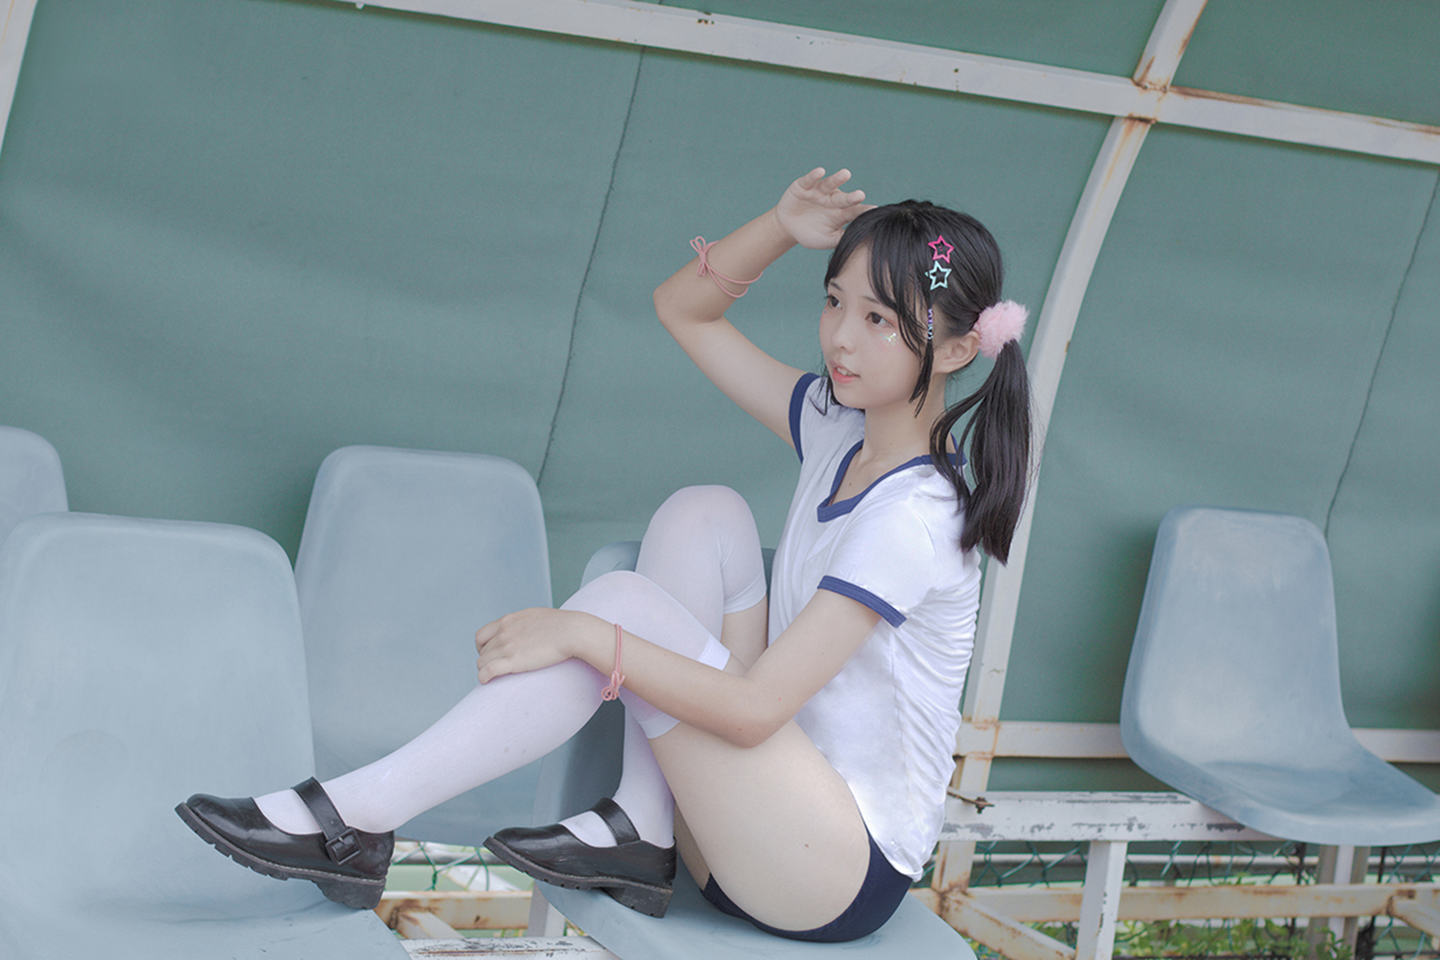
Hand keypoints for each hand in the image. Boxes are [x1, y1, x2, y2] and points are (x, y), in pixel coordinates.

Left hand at [474, 608, 603, 683]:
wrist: (572, 631)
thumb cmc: (563, 626)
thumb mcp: (537, 616)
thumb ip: (526, 623)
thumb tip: (529, 630)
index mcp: (509, 621)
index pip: (481, 635)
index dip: (483, 648)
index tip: (491, 655)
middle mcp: (503, 632)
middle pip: (482, 651)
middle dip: (487, 660)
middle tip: (497, 669)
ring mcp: (506, 646)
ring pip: (482, 662)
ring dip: (485, 670)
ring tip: (493, 677)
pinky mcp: (512, 661)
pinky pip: (487, 671)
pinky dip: (483, 677)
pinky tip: (486, 681)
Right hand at [774, 167, 874, 249]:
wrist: (787, 227)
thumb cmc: (809, 234)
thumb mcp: (825, 240)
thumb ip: (839, 239)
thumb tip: (858, 240)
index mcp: (840, 213)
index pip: (854, 212)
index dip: (863, 211)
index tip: (874, 210)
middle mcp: (832, 200)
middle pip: (844, 198)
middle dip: (851, 197)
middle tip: (861, 195)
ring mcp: (819, 192)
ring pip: (830, 184)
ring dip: (837, 179)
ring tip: (846, 174)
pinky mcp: (804, 186)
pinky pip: (810, 180)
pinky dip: (814, 175)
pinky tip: (821, 171)